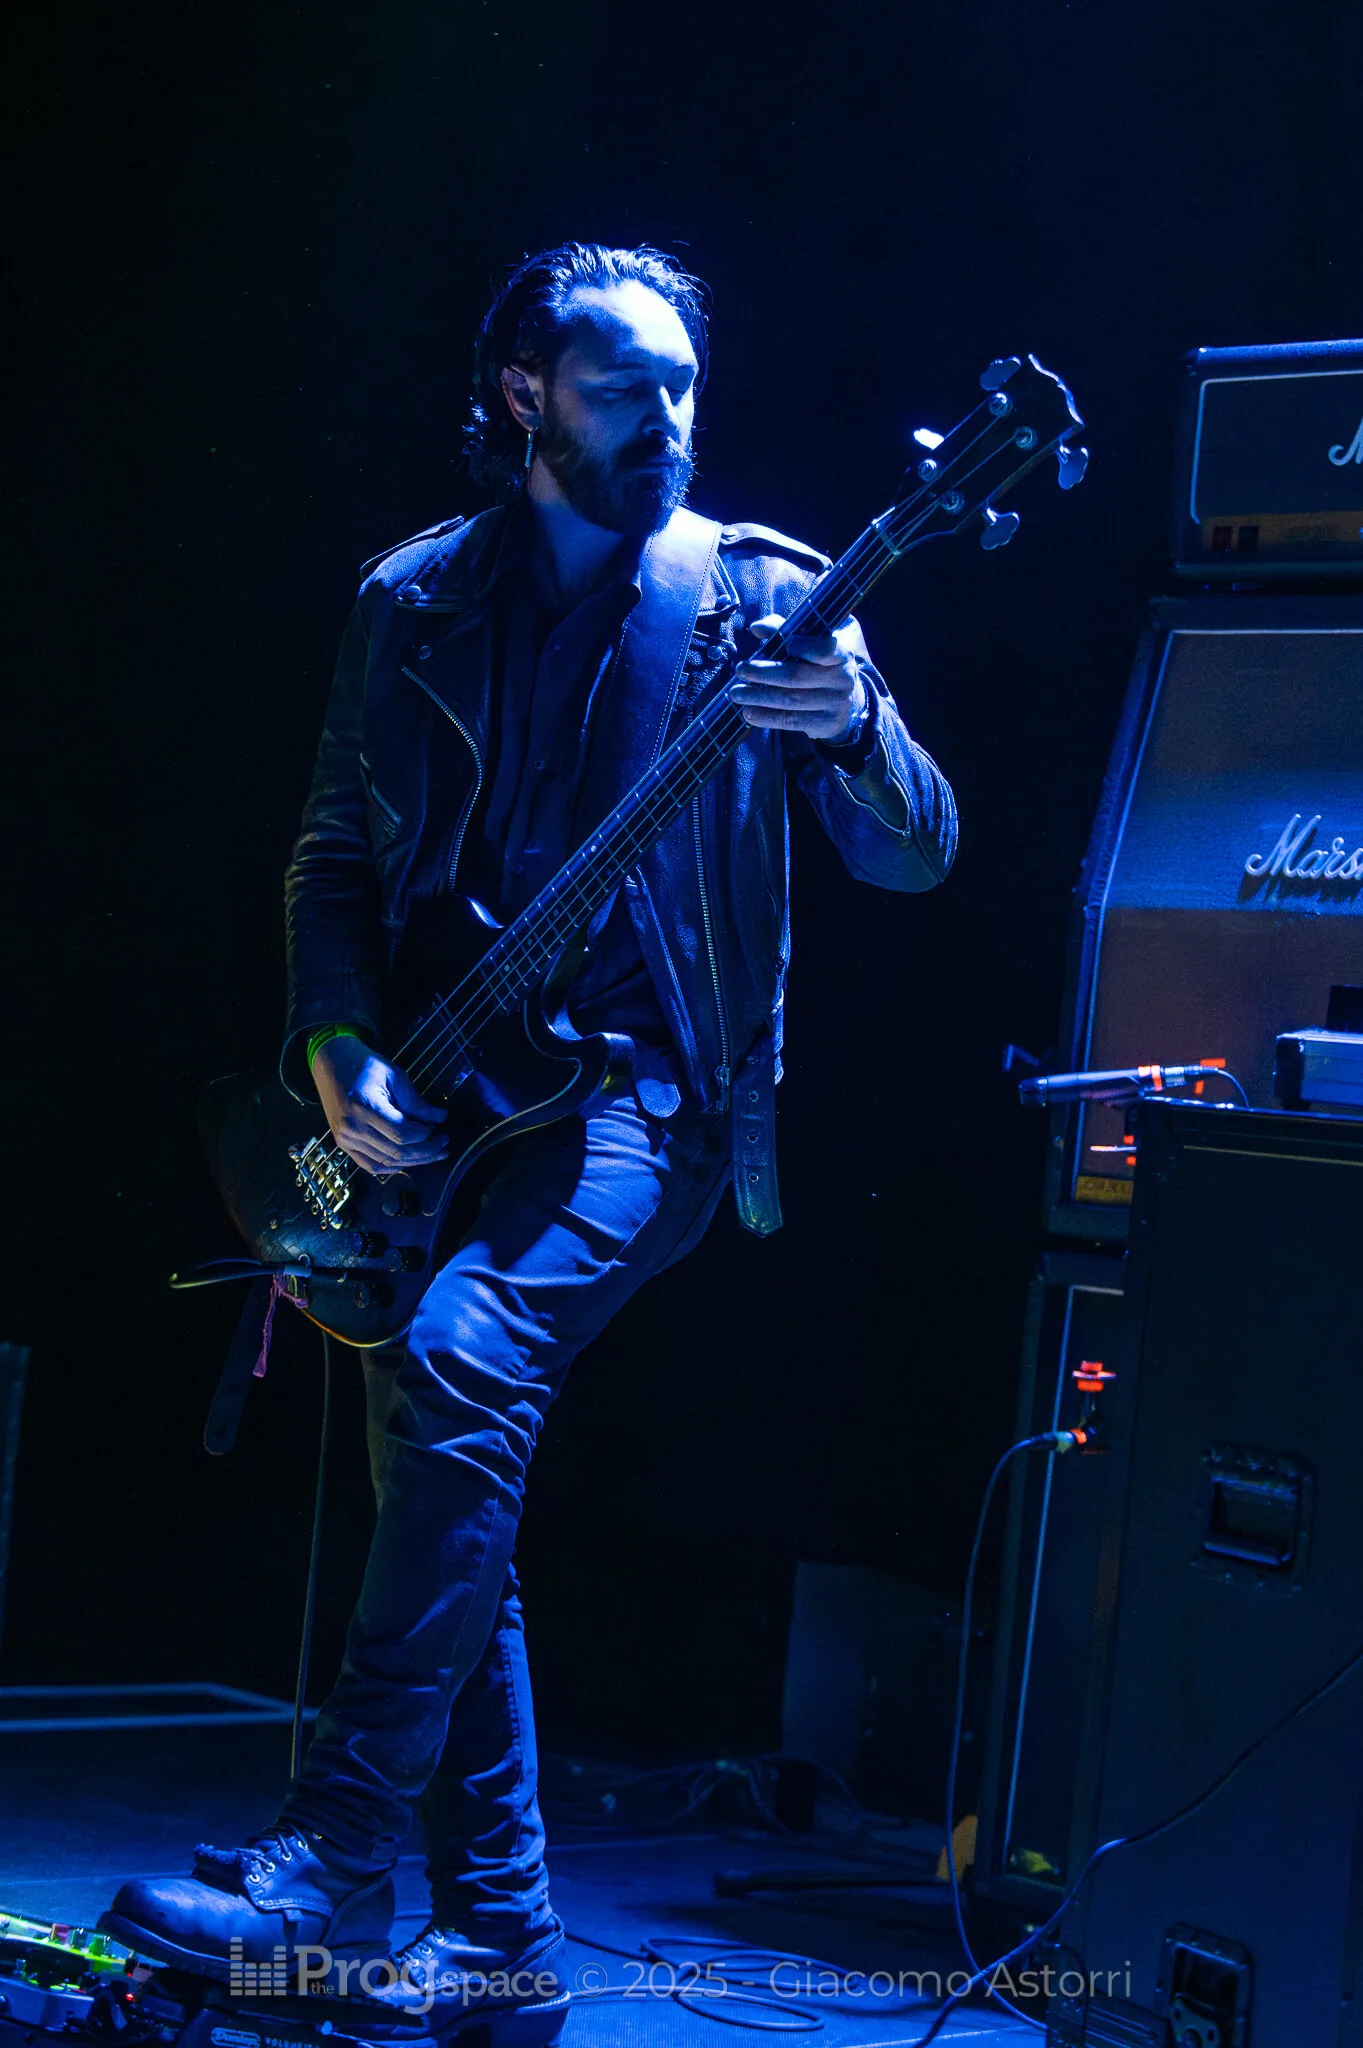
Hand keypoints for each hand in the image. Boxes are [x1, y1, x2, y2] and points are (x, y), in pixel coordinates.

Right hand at [312, 1034, 447, 1172]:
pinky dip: (392, 1166)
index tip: (438, 1127)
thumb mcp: (395, 1076)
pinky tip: (409, 1160)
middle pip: (396, 1152)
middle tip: (444, 1143)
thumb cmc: (364, 1065)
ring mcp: (345, 1139)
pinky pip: (371, 1165)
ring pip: (386, 1163)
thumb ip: (416, 1102)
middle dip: (426, 1151)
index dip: (425, 1135)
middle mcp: (352, 1128)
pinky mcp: (343, 1145)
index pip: (402, 1134)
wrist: (331, 1064)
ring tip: (433, 1153)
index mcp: (364, 1107)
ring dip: (413, 1161)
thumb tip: (440, 1119)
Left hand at [728, 613, 866, 742]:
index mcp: (842, 653)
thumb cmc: (822, 664)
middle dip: (764, 672)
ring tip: (736, 693)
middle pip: (797, 676)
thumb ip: (785, 629)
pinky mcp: (826, 724)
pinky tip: (749, 713)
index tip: (785, 643)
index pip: (825, 649)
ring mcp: (836, 703)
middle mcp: (843, 678)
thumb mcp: (813, 641)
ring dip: (759, 697)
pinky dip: (767, 717)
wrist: (848, 701)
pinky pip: (791, 721)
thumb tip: (756, 628)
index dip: (804, 646)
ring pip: (790, 700)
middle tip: (740, 669)